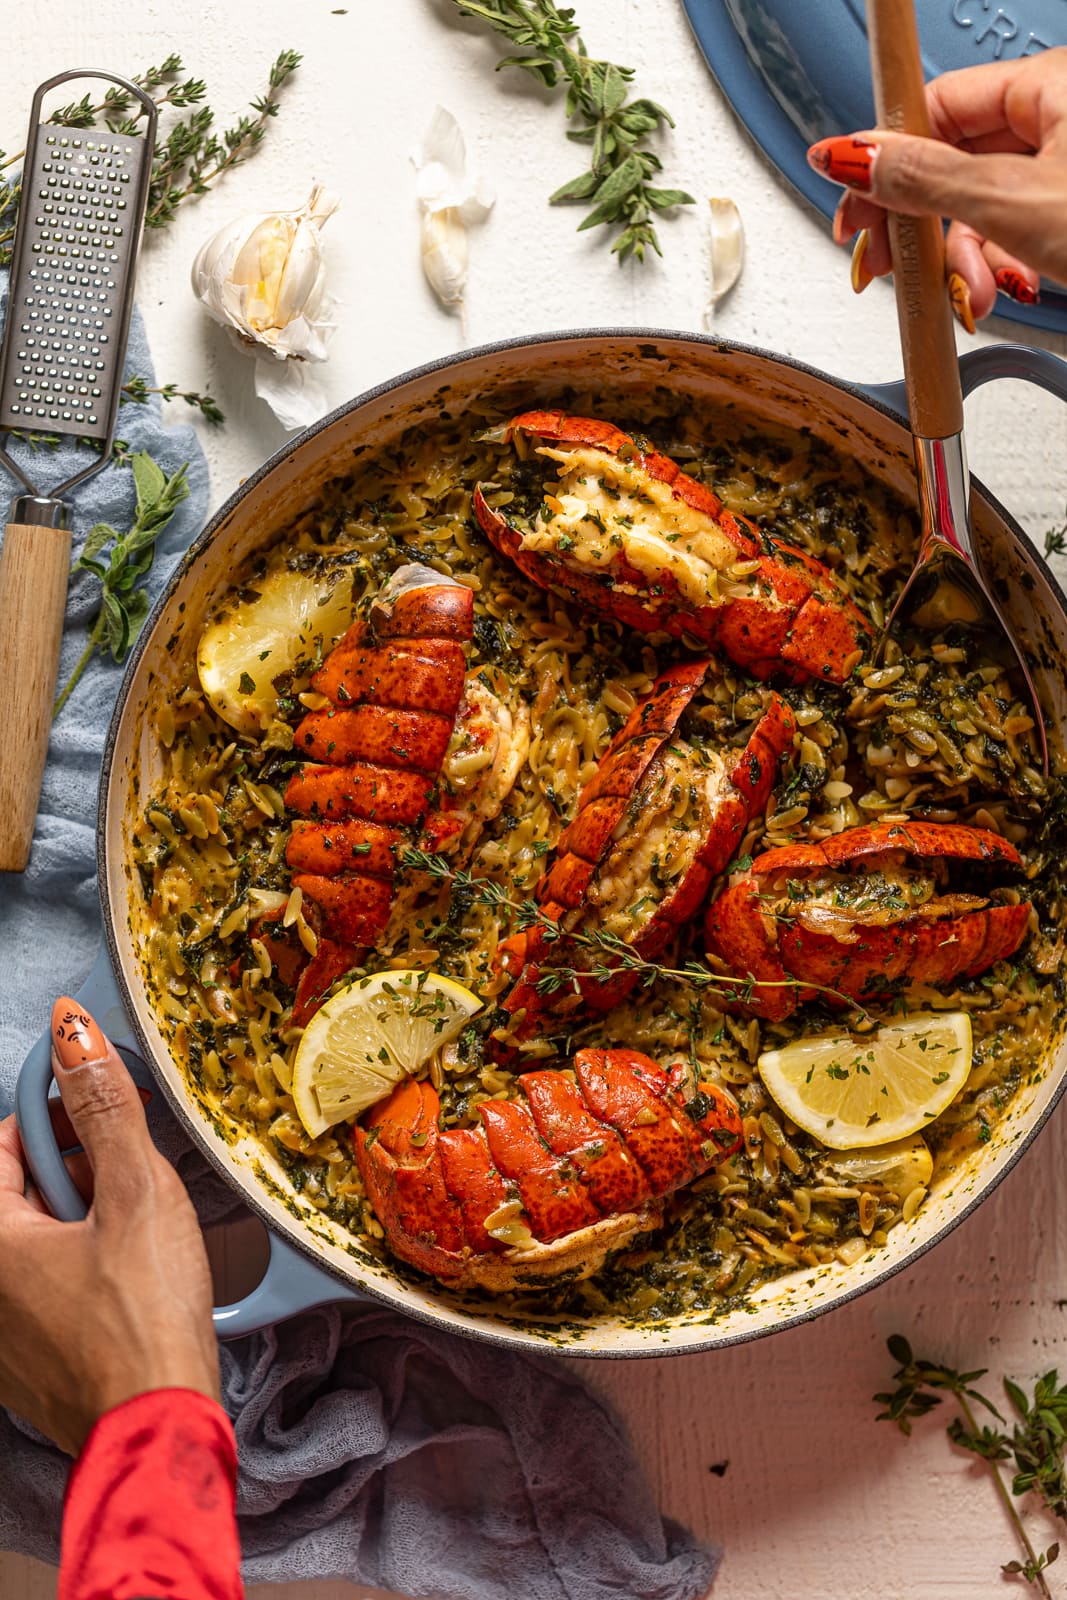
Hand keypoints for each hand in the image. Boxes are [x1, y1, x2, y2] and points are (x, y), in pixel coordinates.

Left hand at [0, 999, 219, 1455]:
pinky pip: (45, 1290)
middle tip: (134, 1182)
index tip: (109, 1119)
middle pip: (21, 1191)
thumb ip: (104, 1107)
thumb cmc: (145, 1317)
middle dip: (79, 1172)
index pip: (5, 1140)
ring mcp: (0, 1333)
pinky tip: (131, 1281)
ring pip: (37, 1240)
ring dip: (84, 1220)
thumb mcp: (136, 1192)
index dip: (61, 1119)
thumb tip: (72, 1031)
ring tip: (140, 1232)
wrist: (160, 1428)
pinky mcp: (24, 1366)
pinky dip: (84, 1270)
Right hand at [806, 48, 1066, 319]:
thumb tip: (853, 159)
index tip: (853, 203)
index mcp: (1049, 85)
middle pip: (954, 165)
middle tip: (891, 262)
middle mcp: (1059, 117)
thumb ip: (925, 179)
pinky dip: (999, 268)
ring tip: (971, 296)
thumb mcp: (1012, 200)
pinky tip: (1002, 291)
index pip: (936, 107)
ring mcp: (1066, 169)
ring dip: (966, 262)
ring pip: (983, 208)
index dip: (886, 158)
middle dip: (927, 229)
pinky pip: (1014, 232)